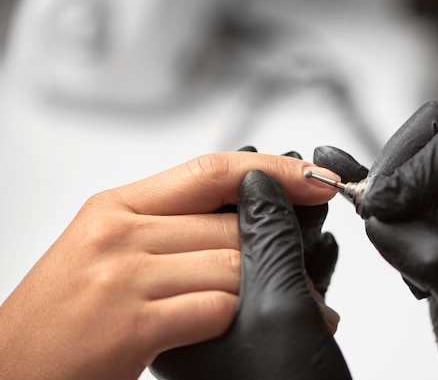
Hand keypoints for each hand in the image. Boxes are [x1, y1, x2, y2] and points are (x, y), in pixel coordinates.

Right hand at [0, 152, 338, 379]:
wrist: (12, 371)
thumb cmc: (63, 317)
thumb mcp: (109, 251)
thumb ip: (169, 226)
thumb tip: (243, 209)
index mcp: (116, 206)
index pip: (211, 170)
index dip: (272, 171)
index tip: (315, 178)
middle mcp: (117, 232)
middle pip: (230, 225)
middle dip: (274, 252)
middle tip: (304, 269)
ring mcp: (122, 276)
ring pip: (231, 265)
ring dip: (269, 291)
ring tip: (290, 309)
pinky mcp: (130, 325)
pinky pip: (216, 308)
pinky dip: (240, 321)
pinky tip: (247, 334)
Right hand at [315, 102, 437, 378]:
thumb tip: (384, 224)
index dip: (428, 161)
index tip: (393, 207)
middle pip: (435, 129)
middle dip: (396, 165)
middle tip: (374, 211)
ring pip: (405, 153)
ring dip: (379, 186)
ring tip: (380, 230)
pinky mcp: (424, 216)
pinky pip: (387, 184)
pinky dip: (359, 182)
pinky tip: (337, 178)